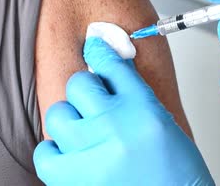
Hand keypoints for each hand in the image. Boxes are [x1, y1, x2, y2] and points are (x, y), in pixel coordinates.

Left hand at [33, 37, 213, 184]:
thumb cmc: (175, 177)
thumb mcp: (165, 126)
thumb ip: (135, 97)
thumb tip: (106, 69)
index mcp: (144, 110)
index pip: (112, 65)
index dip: (100, 52)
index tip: (94, 47)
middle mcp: (116, 127)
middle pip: (79, 84)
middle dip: (85, 91)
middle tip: (94, 106)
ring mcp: (92, 154)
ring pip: (58, 114)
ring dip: (69, 122)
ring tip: (85, 136)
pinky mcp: (73, 180)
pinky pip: (45, 153)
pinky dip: (53, 152)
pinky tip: (70, 154)